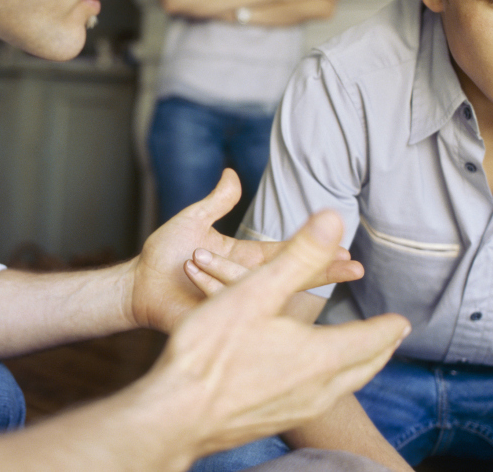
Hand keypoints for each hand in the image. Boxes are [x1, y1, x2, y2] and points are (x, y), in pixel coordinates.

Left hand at [126, 169, 362, 332]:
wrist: (136, 284)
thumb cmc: (163, 254)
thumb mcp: (193, 221)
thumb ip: (217, 202)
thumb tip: (233, 174)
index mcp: (246, 257)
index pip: (289, 253)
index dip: (316, 250)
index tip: (347, 249)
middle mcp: (247, 280)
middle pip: (291, 273)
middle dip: (323, 269)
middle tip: (356, 268)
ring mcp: (236, 301)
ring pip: (267, 287)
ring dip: (288, 274)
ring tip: (319, 267)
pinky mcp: (219, 318)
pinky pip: (234, 303)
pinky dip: (234, 287)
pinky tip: (247, 278)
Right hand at [139, 211, 409, 458]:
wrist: (176, 415)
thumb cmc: (210, 351)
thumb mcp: (255, 290)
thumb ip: (298, 255)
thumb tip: (334, 218)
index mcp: (320, 356)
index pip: (372, 339)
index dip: (388, 326)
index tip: (403, 320)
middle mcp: (318, 389)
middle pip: (364, 368)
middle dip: (379, 349)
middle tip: (390, 337)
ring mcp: (297, 410)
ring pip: (342, 387)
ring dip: (357, 368)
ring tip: (359, 358)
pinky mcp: (275, 422)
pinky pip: (319, 401)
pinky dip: (330, 384)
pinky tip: (312, 383)